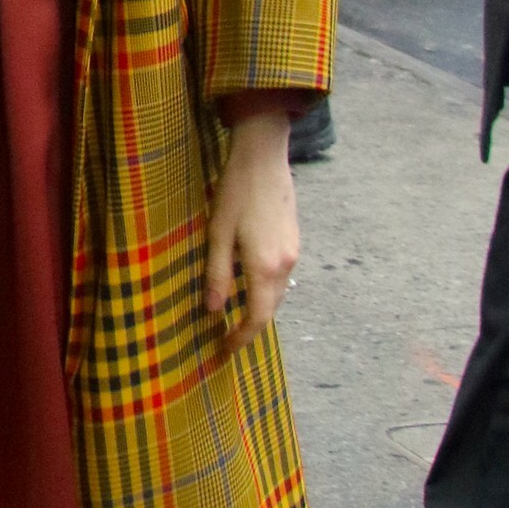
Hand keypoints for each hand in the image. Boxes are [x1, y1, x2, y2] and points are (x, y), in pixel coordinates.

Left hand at [205, 112, 299, 356]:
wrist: (264, 159)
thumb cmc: (235, 193)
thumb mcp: (217, 234)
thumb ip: (217, 275)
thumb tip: (214, 310)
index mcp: (264, 267)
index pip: (257, 317)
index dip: (242, 338)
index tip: (225, 349)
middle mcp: (285, 264)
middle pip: (271, 309)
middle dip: (250, 327)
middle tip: (226, 338)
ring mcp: (293, 252)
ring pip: (278, 293)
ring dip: (260, 309)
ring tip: (236, 317)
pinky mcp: (294, 240)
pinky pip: (281, 277)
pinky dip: (267, 290)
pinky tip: (250, 286)